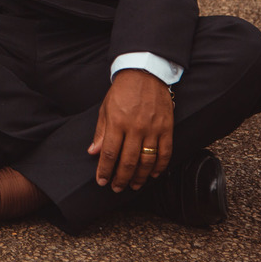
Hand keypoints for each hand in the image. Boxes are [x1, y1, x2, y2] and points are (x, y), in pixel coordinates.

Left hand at [87, 69, 173, 191]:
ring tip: (133, 185)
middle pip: (128, 161)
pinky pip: (165, 152)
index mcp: (117, 122)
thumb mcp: (106, 108)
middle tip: (116, 188)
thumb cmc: (122, 91)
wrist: (145, 73)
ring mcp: (153, 129)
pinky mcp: (167, 128)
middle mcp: (135, 128)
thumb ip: (101, 132)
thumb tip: (93, 152)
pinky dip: (160, 167)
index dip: (105, 170)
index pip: (110, 153)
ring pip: (147, 160)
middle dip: (121, 178)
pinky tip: (154, 175)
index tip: (101, 181)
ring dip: (140, 177)